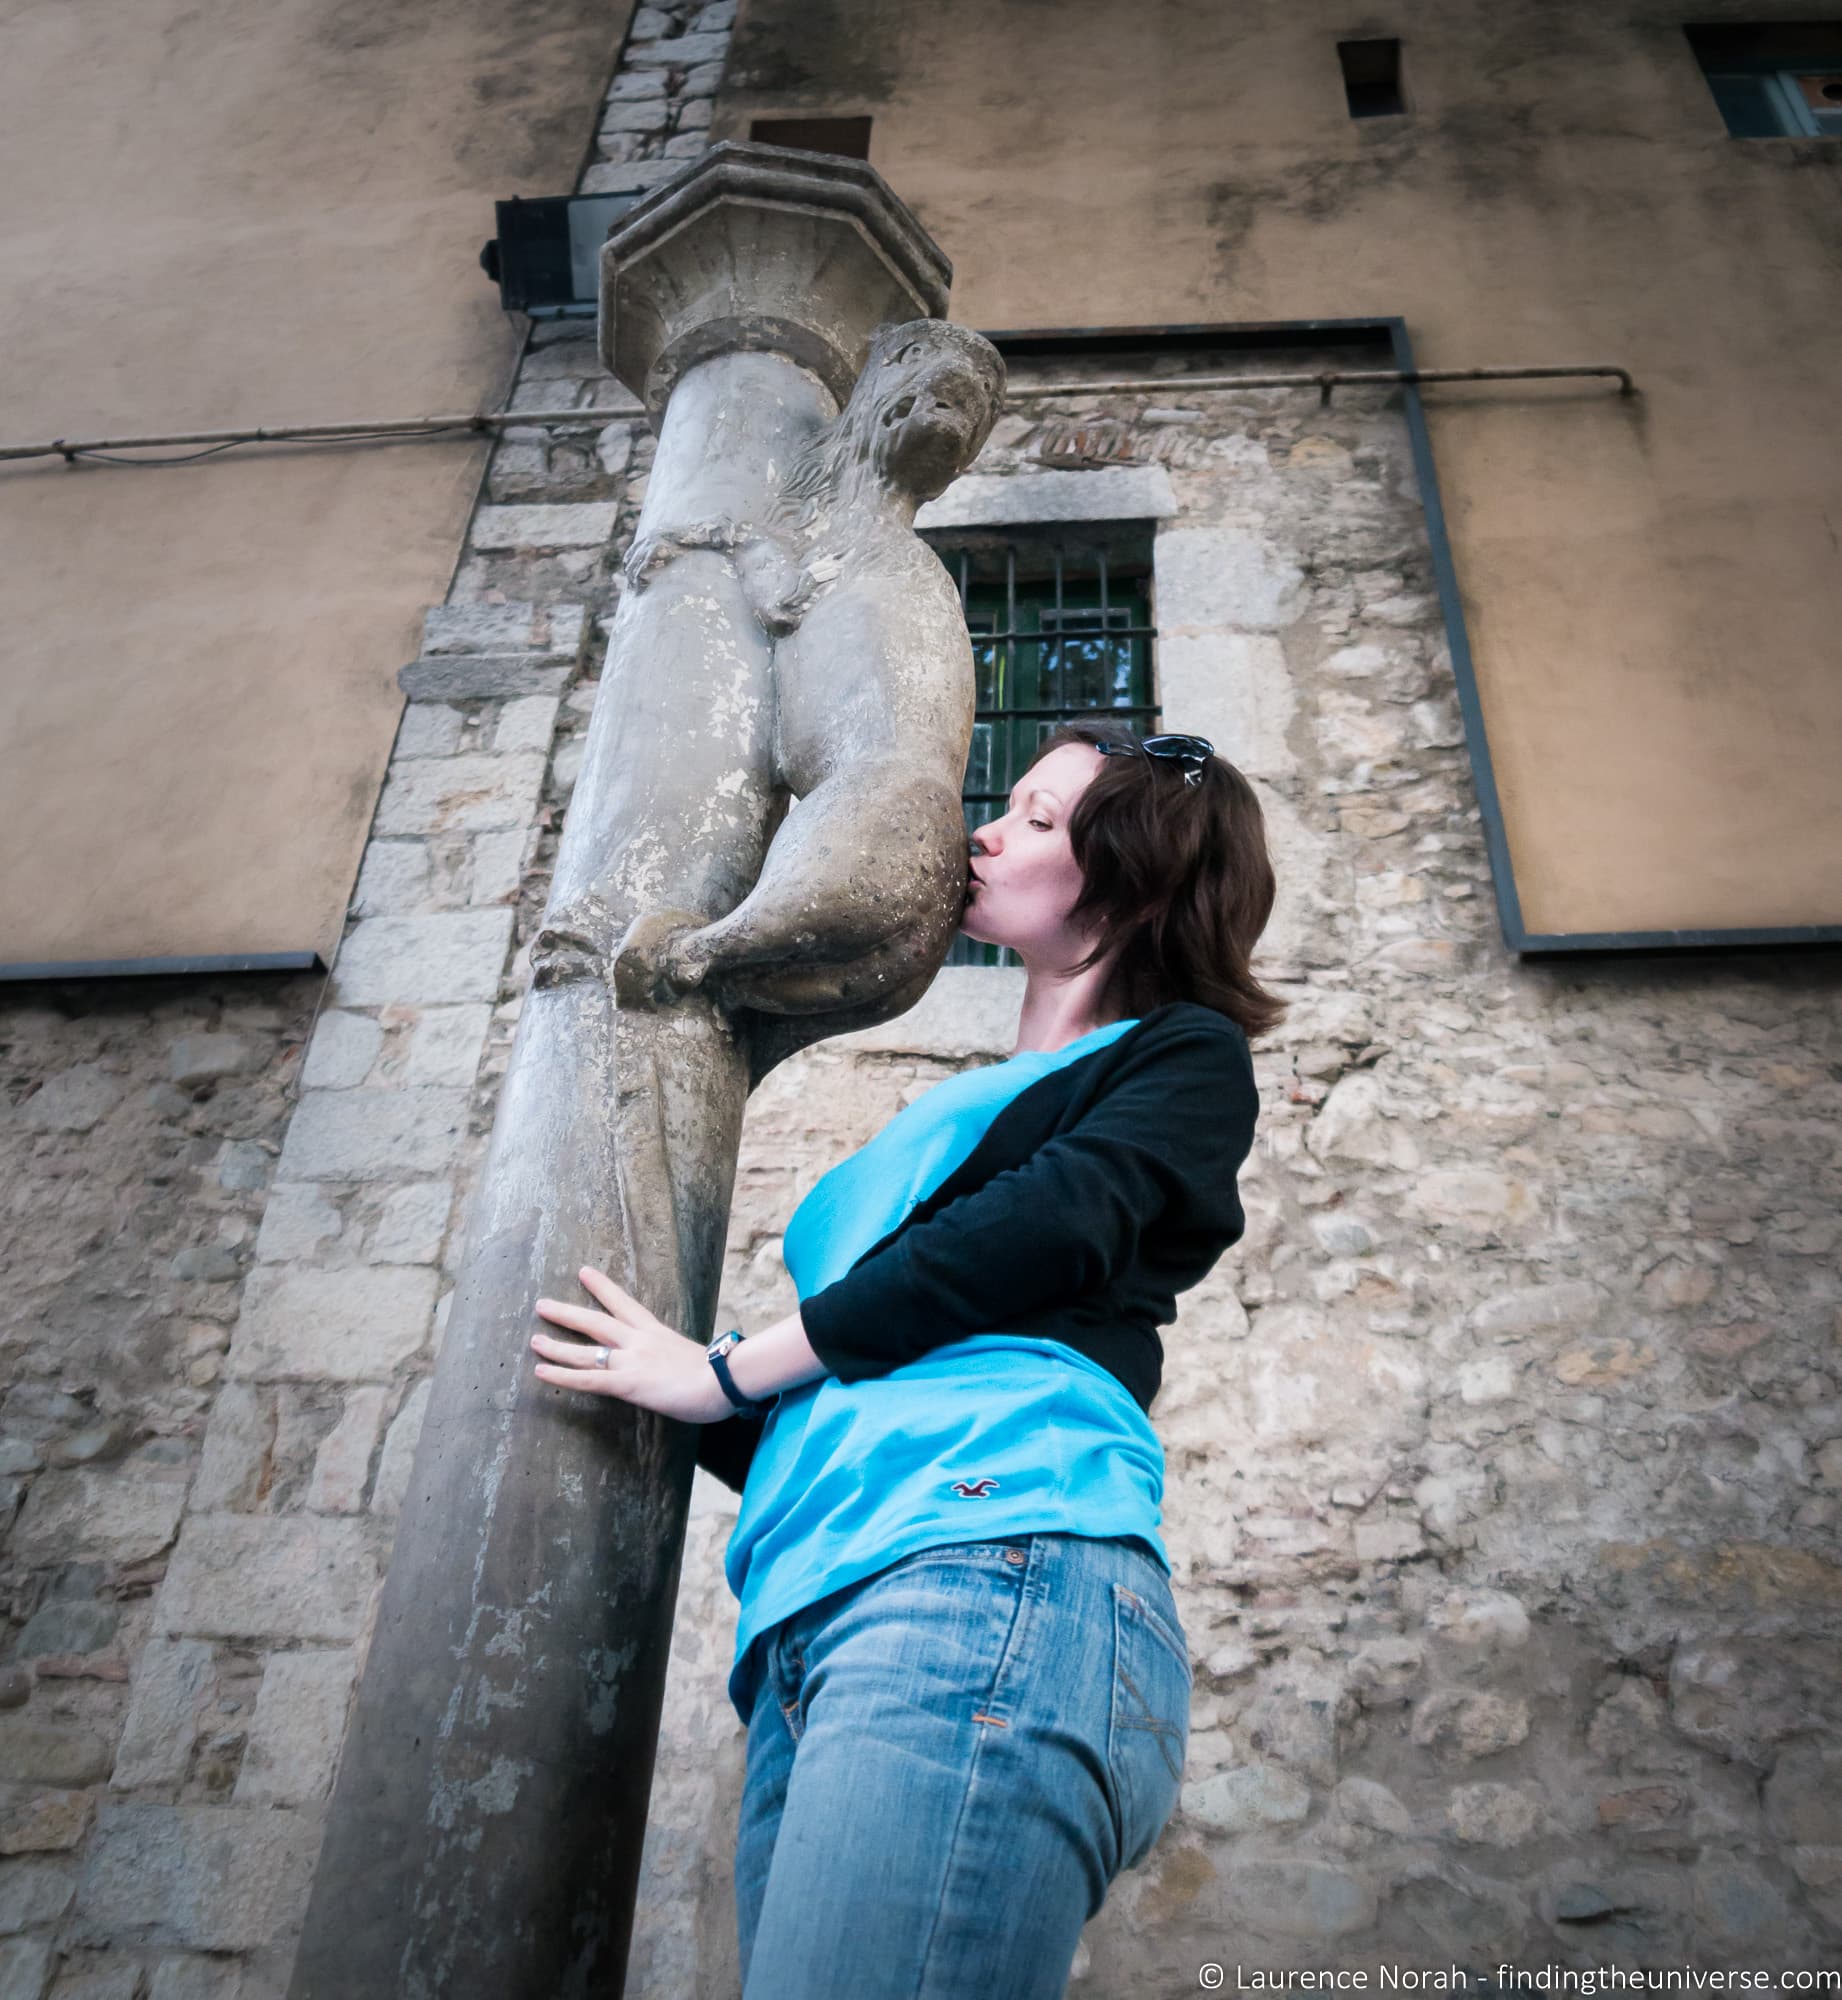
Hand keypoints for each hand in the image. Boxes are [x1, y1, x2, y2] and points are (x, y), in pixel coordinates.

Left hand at [530, 1266, 732, 1424]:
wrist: (724, 1381)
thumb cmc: (719, 1374)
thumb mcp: (693, 1357)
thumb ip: (674, 1358)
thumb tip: (672, 1366)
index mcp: (656, 1332)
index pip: (624, 1304)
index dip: (602, 1288)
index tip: (585, 1272)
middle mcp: (639, 1341)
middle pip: (596, 1322)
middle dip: (568, 1313)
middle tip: (543, 1304)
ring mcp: (631, 1360)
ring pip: (586, 1351)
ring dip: (557, 1346)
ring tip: (534, 1340)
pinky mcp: (628, 1383)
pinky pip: (587, 1379)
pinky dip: (562, 1376)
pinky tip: (542, 1373)